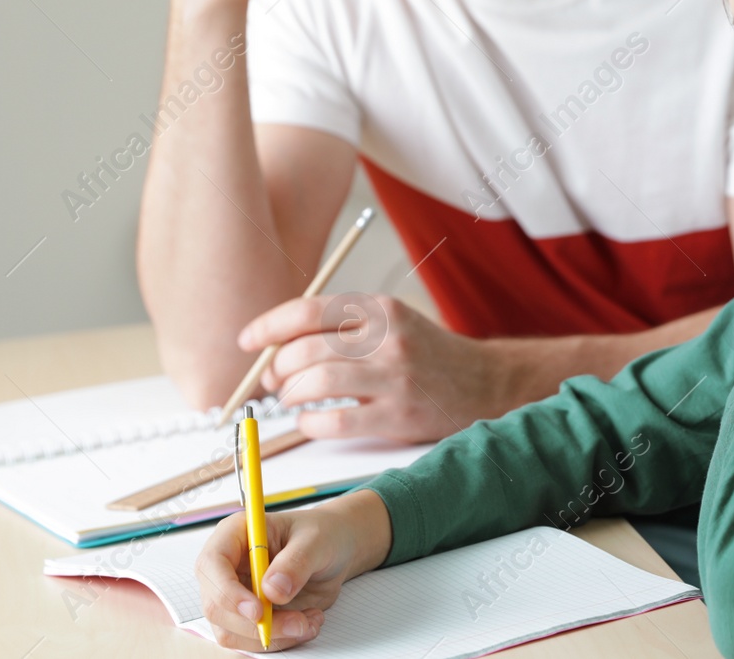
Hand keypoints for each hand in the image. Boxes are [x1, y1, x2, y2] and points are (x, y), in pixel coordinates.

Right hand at [196, 489, 391, 651]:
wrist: (333, 550)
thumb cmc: (320, 534)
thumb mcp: (316, 540)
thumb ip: (296, 562)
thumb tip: (272, 591)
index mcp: (234, 535)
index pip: (212, 565)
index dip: (228, 593)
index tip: (258, 611)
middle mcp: (227, 567)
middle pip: (216, 606)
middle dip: (255, 625)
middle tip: (298, 624)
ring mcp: (234, 595)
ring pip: (232, 631)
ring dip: (272, 636)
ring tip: (309, 622)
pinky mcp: (248, 617)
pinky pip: (250, 641)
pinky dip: (280, 640)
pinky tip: (307, 623)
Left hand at [239, 293, 517, 442]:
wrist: (486, 383)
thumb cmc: (427, 355)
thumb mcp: (391, 322)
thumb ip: (343, 326)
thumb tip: (278, 344)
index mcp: (381, 308)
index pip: (309, 310)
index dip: (269, 326)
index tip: (248, 341)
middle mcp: (388, 338)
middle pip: (306, 349)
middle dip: (276, 368)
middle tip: (271, 380)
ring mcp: (394, 378)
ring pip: (316, 384)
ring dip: (290, 395)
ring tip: (291, 400)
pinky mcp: (398, 416)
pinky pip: (334, 422)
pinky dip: (310, 424)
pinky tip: (311, 422)